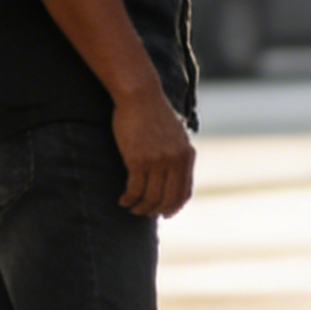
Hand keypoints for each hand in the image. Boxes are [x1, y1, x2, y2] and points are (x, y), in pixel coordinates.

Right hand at [111, 91, 195, 216]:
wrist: (140, 95)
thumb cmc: (154, 114)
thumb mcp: (176, 134)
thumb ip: (177, 154)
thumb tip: (174, 175)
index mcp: (187, 155)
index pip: (184, 192)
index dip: (174, 207)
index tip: (165, 214)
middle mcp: (176, 161)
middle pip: (168, 199)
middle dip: (155, 211)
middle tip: (144, 213)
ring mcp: (158, 161)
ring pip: (151, 198)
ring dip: (140, 208)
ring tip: (131, 207)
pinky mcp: (138, 160)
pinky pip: (135, 189)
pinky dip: (129, 199)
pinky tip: (123, 200)